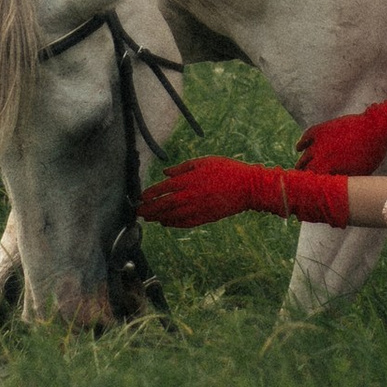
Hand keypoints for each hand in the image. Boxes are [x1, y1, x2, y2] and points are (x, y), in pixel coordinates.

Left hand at [140, 159, 347, 228]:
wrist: (248, 187)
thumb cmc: (227, 169)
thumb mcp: (204, 161)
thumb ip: (182, 168)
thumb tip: (166, 174)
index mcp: (188, 180)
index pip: (161, 189)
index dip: (149, 195)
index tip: (140, 198)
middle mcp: (189, 196)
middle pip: (162, 206)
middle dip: (148, 210)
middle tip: (138, 213)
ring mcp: (196, 209)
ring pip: (171, 217)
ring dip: (158, 218)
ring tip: (149, 219)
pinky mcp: (205, 218)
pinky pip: (184, 224)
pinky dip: (173, 224)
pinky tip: (166, 223)